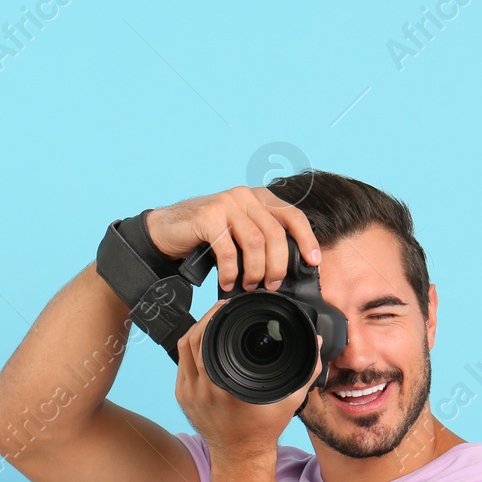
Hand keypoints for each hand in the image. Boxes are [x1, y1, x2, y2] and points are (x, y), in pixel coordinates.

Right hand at [144, 186, 321, 293]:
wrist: (167, 230)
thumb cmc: (205, 236)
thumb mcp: (239, 233)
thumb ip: (261, 239)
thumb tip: (286, 268)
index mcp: (258, 198)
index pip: (293, 215)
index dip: (307, 239)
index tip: (314, 261)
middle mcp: (245, 196)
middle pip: (275, 234)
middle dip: (278, 265)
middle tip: (272, 285)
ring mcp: (226, 203)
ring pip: (255, 243)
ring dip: (255, 271)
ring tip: (250, 285)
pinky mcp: (207, 216)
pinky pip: (228, 250)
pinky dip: (231, 272)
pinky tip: (228, 282)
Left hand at [175, 299, 321, 461]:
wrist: (241, 455)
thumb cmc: (263, 429)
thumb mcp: (290, 400)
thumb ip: (306, 371)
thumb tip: (317, 344)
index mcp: (224, 388)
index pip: (207, 339)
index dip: (215, 316)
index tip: (227, 304)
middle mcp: (201, 390)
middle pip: (191, 339)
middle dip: (205, 318)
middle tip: (221, 308)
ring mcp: (188, 394)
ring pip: (183, 349)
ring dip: (196, 330)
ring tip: (213, 320)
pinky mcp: (182, 396)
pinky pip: (181, 363)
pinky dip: (191, 348)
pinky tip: (205, 341)